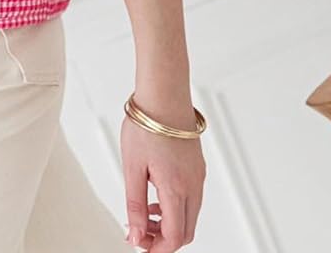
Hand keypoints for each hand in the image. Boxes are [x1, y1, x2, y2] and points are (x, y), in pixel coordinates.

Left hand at [121, 113, 205, 250]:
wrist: (164, 93)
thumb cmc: (147, 124)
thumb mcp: (132, 167)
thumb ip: (135, 204)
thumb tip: (136, 233)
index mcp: (177, 188)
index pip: (174, 237)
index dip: (156, 248)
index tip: (139, 244)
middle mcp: (193, 185)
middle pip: (185, 231)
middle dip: (163, 239)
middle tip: (140, 233)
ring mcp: (198, 175)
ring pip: (189, 215)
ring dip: (169, 223)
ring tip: (144, 213)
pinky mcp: (197, 166)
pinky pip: (191, 198)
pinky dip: (175, 206)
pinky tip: (156, 194)